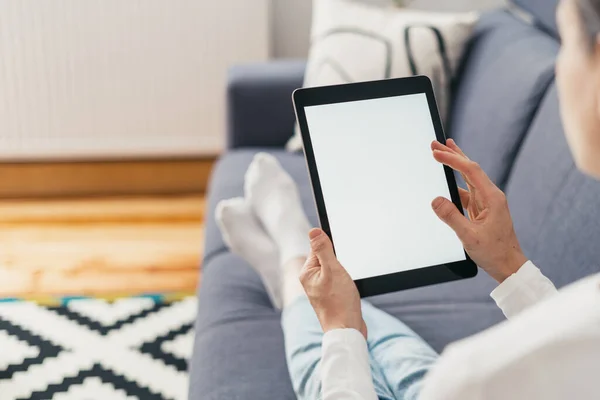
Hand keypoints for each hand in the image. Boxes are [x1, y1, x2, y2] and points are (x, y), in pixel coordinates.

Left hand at [299, 228, 366, 338]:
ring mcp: (320, 288)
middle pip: (327, 258)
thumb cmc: (339, 303)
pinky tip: (348, 291)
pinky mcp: (330, 295)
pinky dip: (346, 282)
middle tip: (343, 277)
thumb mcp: (332, 270)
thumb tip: (313, 231)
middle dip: (339, 263)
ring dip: (344, 273)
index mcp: (307, 272)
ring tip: (345, 286)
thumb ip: (323, 249)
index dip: (333, 250)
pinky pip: (338, 280)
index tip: (340, 262)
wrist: (347, 331)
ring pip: (335, 270)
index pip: (318, 248)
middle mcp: (311, 280)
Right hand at [431, 139, 527, 282]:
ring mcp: (487, 202)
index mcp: (492, 198)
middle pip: (470, 169)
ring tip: (440, 154)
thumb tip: (435, 200)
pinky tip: (445, 181)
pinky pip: (466, 192)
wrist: (509, 266)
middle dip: (453, 155)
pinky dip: (455, 183)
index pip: (470, 171)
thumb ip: (451, 217)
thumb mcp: (469, 236)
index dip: (453, 159)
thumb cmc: (494, 253)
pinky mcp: (482, 210)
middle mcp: (491, 196)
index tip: (436, 152)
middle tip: (436, 144)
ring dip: (454, 166)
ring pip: (468, 178)